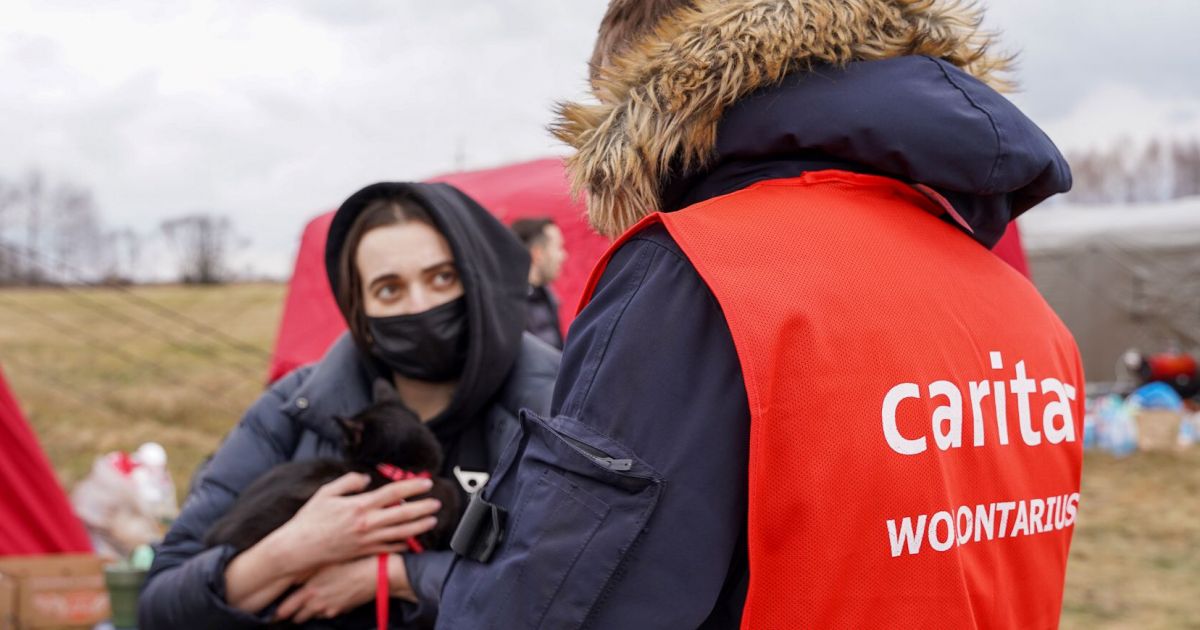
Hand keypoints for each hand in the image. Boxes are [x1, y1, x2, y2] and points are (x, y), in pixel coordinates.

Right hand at [262, 473, 440, 574]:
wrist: (298, 549)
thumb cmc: (310, 520)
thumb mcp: (326, 493)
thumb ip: (347, 482)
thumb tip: (365, 479)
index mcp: (359, 506)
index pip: (392, 493)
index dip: (411, 487)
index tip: (425, 482)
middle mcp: (366, 524)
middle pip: (402, 514)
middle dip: (423, 508)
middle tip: (437, 502)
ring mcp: (366, 540)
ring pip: (400, 533)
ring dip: (418, 526)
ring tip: (432, 521)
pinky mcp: (363, 553)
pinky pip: (388, 549)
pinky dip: (402, 545)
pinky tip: (411, 542)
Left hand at [274, 555, 376, 623]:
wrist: (376, 574)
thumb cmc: (351, 563)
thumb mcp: (327, 563)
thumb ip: (307, 572)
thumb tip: (294, 578)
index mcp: (310, 590)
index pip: (287, 608)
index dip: (280, 612)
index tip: (276, 613)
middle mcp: (318, 603)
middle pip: (298, 617)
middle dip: (294, 614)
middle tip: (289, 612)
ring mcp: (330, 609)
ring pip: (314, 616)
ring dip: (310, 612)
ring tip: (312, 603)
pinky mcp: (342, 610)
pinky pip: (328, 613)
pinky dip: (326, 609)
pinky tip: (329, 599)